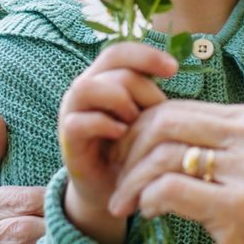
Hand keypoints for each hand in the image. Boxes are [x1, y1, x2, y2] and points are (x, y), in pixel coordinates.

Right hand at [57, 42, 176, 243]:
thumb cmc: (137, 149)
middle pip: (113, 68)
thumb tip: (175, 69)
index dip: (146, 55)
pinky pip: (79, 122)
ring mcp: (72, 114)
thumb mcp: (150, 118)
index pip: (120, 52)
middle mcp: (85, 90)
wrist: (116, 192)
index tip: (174, 70)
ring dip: (118, 102)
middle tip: (156, 114)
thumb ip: (153, 96)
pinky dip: (104, 126)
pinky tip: (122, 136)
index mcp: (104, 79)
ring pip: (88, 87)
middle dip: (142, 89)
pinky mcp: (68, 141)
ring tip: (135, 122)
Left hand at [107, 100, 243, 243]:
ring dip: (132, 181)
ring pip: (164, 155)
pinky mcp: (239, 206)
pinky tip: (147, 213)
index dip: (138, 132)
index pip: (177, 109)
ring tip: (123, 203)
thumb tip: (139, 128)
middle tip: (116, 179)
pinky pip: (171, 189)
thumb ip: (202, 144)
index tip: (122, 159)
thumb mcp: (236, 167)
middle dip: (129, 151)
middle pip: (166, 124)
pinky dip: (147, 199)